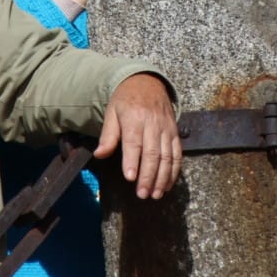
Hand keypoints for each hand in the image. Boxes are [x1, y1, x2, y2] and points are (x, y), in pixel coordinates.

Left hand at [94, 72, 181, 198]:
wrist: (147, 82)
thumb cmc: (126, 100)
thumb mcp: (112, 112)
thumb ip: (108, 135)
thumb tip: (99, 154)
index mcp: (134, 118)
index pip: (134, 142)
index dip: (132, 161)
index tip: (130, 178)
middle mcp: (153, 124)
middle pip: (153, 153)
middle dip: (148, 176)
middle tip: (142, 194)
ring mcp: (166, 129)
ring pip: (167, 156)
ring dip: (163, 178)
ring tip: (155, 194)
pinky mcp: (175, 133)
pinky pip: (177, 154)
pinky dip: (174, 171)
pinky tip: (167, 185)